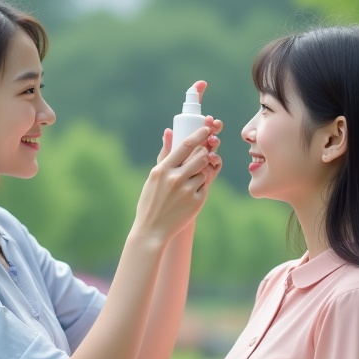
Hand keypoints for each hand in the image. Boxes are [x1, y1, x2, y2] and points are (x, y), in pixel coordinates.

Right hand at [134, 83, 221, 241]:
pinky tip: (189, 194)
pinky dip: (200, 186)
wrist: (152, 229)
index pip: (185, 146)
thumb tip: (169, 131)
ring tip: (191, 179)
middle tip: (202, 156)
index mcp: (163, 169)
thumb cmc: (151, 201)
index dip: (199, 135)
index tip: (207, 129)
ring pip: (205, 171)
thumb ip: (165, 155)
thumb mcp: (154, 176)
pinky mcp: (196, 201)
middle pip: (201, 156)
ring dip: (202, 171)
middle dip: (204, 154)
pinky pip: (205, 186)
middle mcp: (175, 178)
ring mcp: (187, 190)